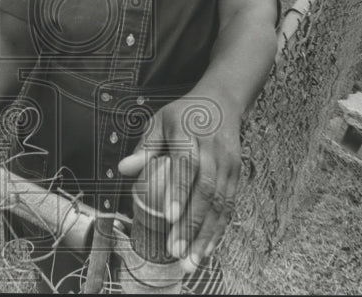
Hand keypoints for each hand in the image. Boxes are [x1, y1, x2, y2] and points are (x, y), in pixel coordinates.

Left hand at [117, 95, 241, 271]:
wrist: (222, 101)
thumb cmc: (184, 114)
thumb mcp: (160, 121)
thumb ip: (144, 147)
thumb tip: (124, 168)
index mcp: (190, 134)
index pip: (187, 164)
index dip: (180, 191)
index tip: (170, 217)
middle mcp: (213, 150)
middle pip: (206, 190)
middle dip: (192, 224)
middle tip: (176, 250)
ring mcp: (228, 163)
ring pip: (221, 203)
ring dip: (206, 234)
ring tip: (191, 260)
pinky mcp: (237, 174)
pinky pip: (229, 206)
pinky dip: (219, 229)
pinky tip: (208, 249)